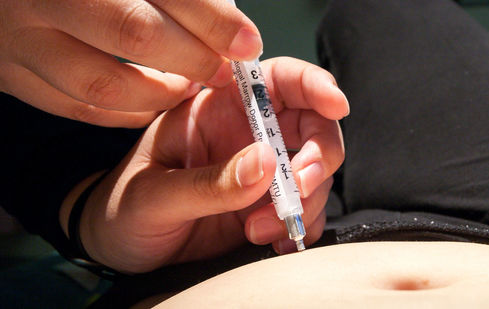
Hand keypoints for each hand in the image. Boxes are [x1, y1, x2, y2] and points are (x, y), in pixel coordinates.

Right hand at [0, 0, 261, 126]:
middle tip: (221, 70)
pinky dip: (124, 113)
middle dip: (193, 58)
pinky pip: (76, 108)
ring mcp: (18, 41)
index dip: (212, 18)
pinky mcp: (12, 75)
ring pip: (102, 84)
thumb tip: (225, 19)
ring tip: (186, 87)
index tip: (246, 41)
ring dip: (159, 94)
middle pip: (134, 34)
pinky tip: (151, 103)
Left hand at [63, 57, 348, 272]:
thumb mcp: (154, 194)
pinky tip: (274, 240)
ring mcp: (260, 172)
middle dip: (318, 158)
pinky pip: (303, 209)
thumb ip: (208, 182)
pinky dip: (300, 225)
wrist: (120, 245)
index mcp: (217, 108)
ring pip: (314, 173)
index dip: (314, 84)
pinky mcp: (265, 205)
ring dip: (303, 202)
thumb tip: (266, 163)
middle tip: (297, 189)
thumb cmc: (124, 205)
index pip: (277, 79)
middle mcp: (247, 134)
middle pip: (312, 126)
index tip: (335, 106)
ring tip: (258, 229)